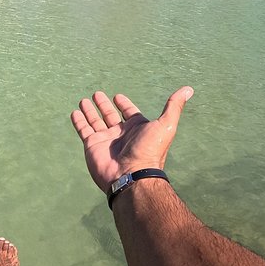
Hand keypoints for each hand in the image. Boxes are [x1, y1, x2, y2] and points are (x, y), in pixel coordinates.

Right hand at [71, 87, 193, 192]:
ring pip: (95, 121)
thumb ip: (173, 106)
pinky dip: (79, 121)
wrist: (131, 176)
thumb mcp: (165, 125)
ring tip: (84, 100)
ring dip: (90, 111)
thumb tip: (189, 89)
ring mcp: (105, 139)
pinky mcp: (92, 145)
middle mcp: (121, 134)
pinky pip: (83, 129)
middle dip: (104, 105)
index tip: (118, 97)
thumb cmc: (149, 151)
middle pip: (110, 115)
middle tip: (98, 94)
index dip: (124, 104)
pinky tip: (75, 112)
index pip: (129, 112)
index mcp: (137, 128)